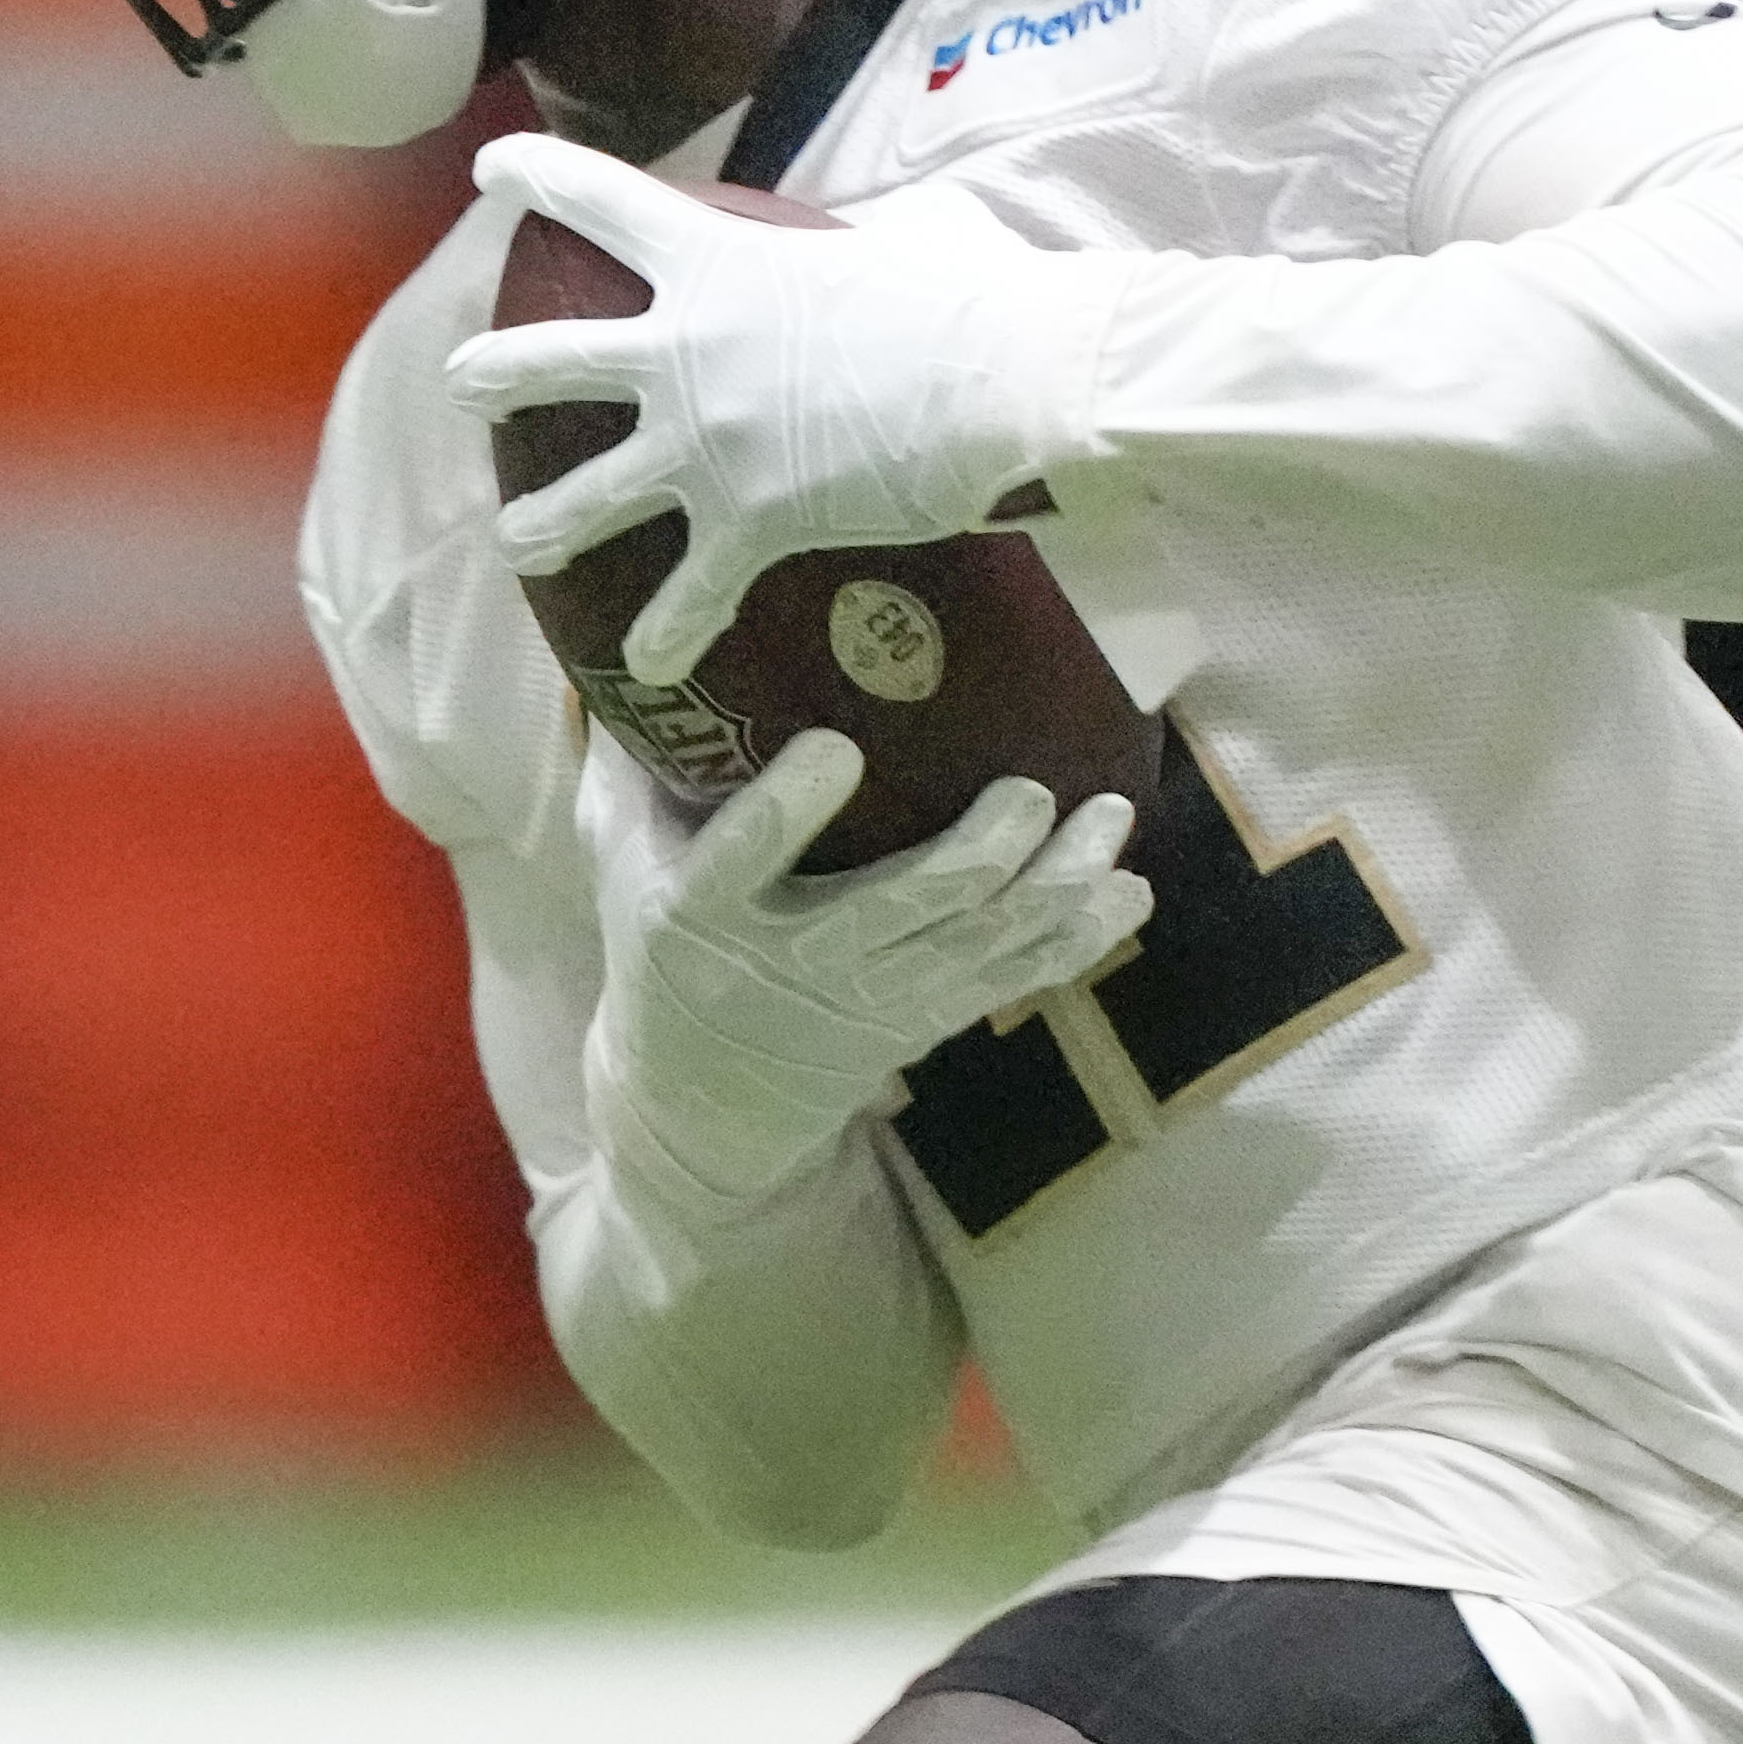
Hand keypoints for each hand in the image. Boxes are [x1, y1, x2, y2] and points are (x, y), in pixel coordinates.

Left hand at [462, 134, 1134, 687]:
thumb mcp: (900, 238)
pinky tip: (644, 665)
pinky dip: (667, 634)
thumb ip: (859, 241)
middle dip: (492, 371)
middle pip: (549, 358)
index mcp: (718, 261)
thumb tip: (889, 243)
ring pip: (584, 493)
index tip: (492, 174)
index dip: (538, 180)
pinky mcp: (750, 522)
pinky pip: (687, 594)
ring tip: (517, 541)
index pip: (602, 200)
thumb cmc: (973, 297)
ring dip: (541, 523)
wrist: (1008, 380)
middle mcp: (685, 350)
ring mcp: (706, 442)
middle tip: (462, 381)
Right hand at [585, 731, 1149, 1220]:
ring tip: (1109, 820)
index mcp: (702, 913)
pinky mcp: (926, 1019)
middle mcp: (796, 960)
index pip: (742, 858)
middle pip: (901, 906)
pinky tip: (1126, 896)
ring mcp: (871, 998)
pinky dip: (1074, 941)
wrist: (701, 1097)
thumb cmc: (656, 946)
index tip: (834, 748)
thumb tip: (621, 645)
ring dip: (1055, 885)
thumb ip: (624, 764)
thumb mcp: (616, 860)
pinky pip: (1011, 980)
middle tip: (1027, 791)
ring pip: (978, 943)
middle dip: (977, 852)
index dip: (788, 811)